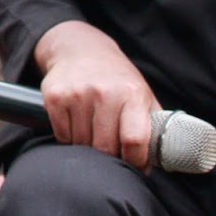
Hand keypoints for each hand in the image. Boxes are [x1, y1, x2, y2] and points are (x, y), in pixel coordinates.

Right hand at [35, 20, 159, 170]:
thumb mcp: (142, 94)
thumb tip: (160, 161)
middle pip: (105, 147)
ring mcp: (77, 94)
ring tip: (94, 134)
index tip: (135, 166)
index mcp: (132, 94)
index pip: (134, 140)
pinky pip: (63, 136)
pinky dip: (70, 139)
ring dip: (88, 148)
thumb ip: (153, 126)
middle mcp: (104, 92)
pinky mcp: (55, 98)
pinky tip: (77, 126)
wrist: (81, 49)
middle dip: (111, 157)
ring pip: (82, 145)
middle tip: (113, 153)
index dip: (135, 161)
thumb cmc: (117, 79)